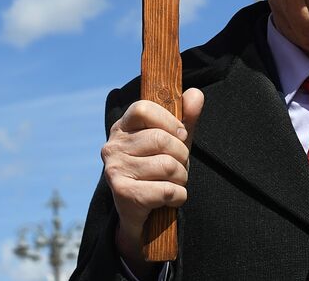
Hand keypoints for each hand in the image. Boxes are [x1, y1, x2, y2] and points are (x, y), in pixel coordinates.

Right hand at [103, 88, 205, 266]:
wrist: (139, 213)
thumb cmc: (157, 170)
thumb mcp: (173, 141)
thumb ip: (185, 117)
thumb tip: (195, 94)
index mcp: (123, 127)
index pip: (143, 109)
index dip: (169, 121)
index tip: (181, 135)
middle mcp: (113, 146)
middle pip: (161, 140)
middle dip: (182, 155)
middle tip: (180, 166)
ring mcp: (115, 169)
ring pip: (167, 166)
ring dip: (182, 178)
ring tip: (175, 182)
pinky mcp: (123, 193)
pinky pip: (166, 190)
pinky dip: (178, 196)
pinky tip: (172, 198)